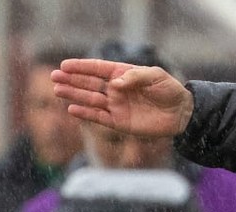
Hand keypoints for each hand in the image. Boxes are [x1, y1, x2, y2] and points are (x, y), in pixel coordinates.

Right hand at [51, 59, 192, 136]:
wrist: (182, 113)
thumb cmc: (170, 90)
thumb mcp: (156, 76)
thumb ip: (135, 77)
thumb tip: (115, 84)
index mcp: (123, 75)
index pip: (98, 69)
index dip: (81, 67)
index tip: (64, 65)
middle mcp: (116, 90)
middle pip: (89, 84)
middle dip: (71, 80)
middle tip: (54, 77)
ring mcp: (117, 106)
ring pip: (90, 100)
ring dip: (74, 95)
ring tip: (57, 90)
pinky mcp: (120, 123)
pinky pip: (99, 118)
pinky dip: (86, 114)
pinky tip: (72, 109)